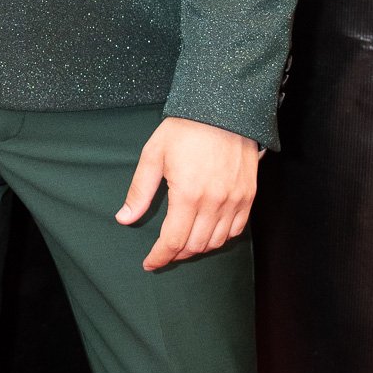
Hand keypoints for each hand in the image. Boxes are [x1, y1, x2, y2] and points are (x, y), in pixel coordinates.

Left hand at [116, 116, 259, 271]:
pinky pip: (236, 229)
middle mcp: (214, 202)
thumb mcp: (153, 155)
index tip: (150, 263)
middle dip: (176, 254)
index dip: (160, 256)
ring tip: (183, 244)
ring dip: (198, 248)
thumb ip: (140, 191)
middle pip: (195, 245)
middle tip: (164, 252)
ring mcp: (235, 200)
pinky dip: (221, 237)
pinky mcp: (248, 195)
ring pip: (217, 241)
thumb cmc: (185, 129)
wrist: (223, 109)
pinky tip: (208, 233)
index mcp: (188, 194)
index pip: (173, 241)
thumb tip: (124, 218)